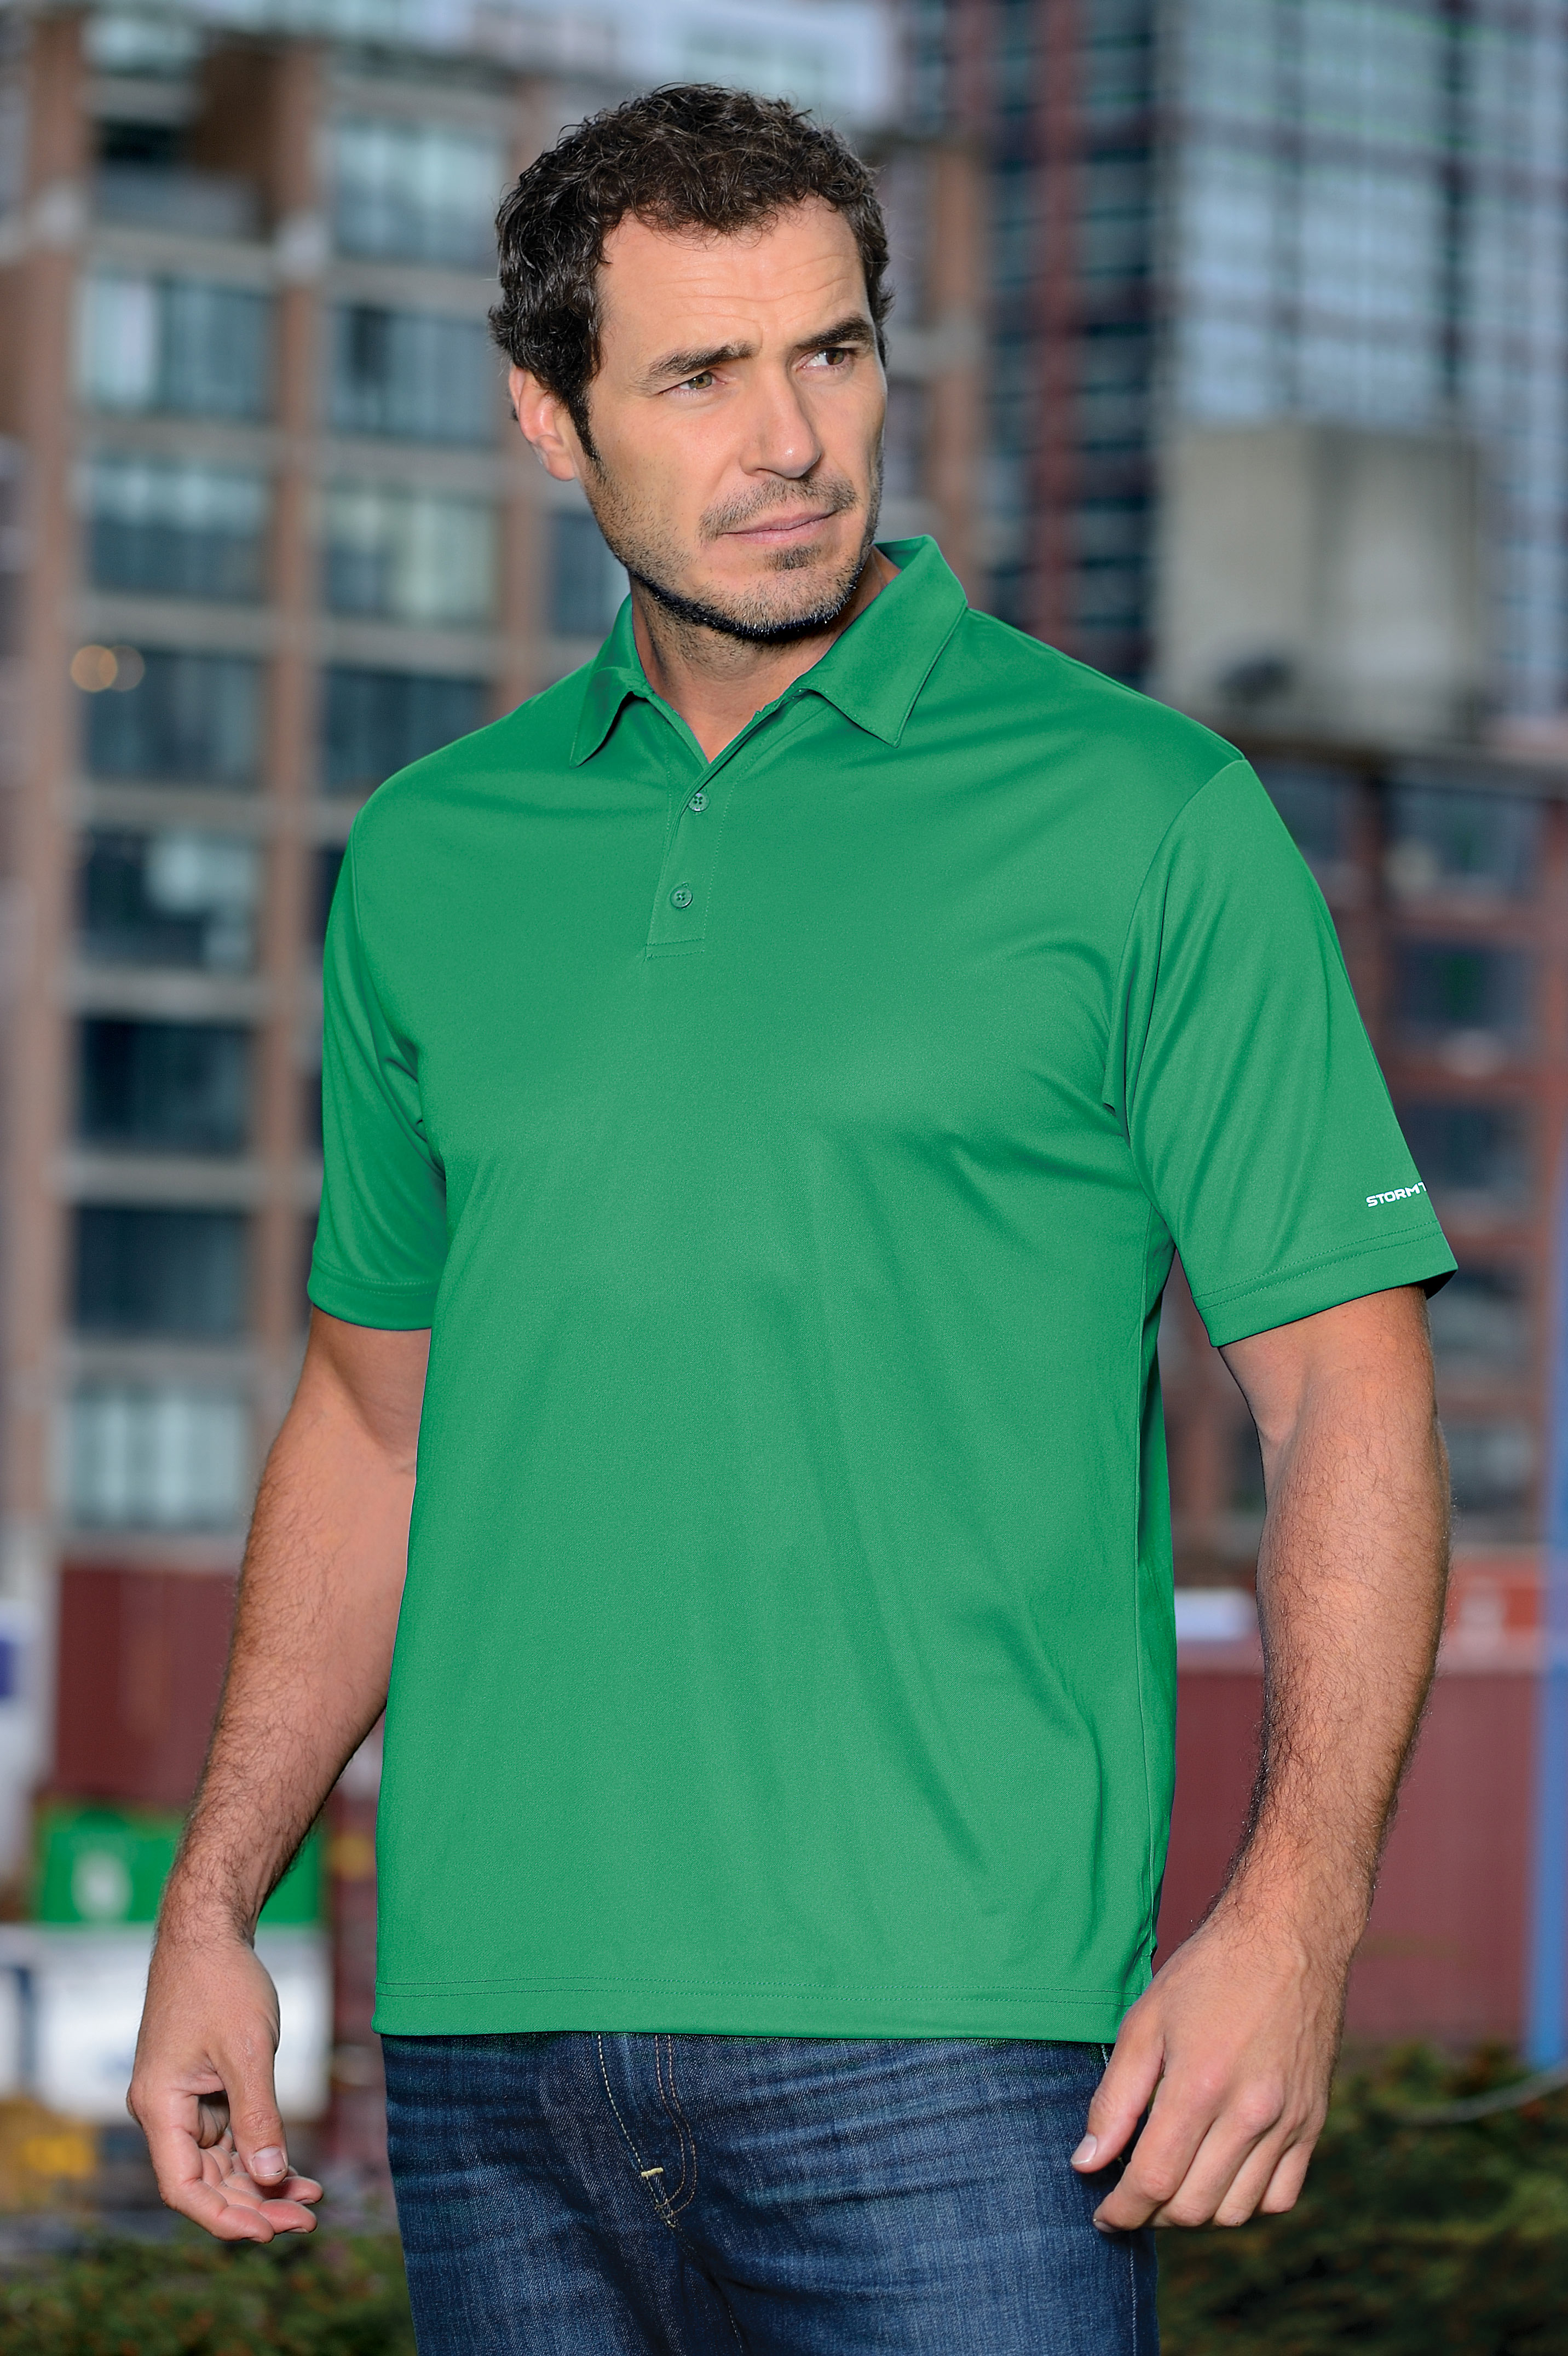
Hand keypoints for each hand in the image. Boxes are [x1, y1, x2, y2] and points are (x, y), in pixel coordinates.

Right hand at [128, 1930, 322, 2241]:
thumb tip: (272, 2176)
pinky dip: (262, 2155)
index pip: (183, 2188)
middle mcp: (166, 2114)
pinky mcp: (206, 2092)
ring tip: (312, 2204)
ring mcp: (186, 2104)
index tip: (268, 2232)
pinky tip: (298, 2175)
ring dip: (264, 2185)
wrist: (210, 1935)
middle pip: (206, 2183)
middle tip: (308, 2222)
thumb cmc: (221, 1984)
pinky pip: (231, 2139)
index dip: (223, 2217)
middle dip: (255, 2205)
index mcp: (159, 2107)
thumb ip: (257, 2116)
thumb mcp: (246, 2051)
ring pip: (222, 2165)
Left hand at [1071, 1895, 1344, 2229]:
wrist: (1287, 1937)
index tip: (1103, 2214)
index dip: (1121, 2210)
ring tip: (1172, 2184)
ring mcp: (1288, 2122)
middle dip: (1152, 2215)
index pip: (1153, 2181)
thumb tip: (1087, 2163)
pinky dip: (1246, 2202)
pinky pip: (1281, 2197)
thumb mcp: (1144, 2022)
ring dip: (1196, 2213)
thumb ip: (1114, 2099)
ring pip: (1237, 2212)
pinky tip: (1220, 2174)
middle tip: (1131, 2194)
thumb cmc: (1207, 1973)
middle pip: (1193, 2207)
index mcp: (1200, 2085)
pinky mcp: (1313, 2122)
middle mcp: (1250, 2113)